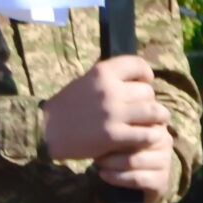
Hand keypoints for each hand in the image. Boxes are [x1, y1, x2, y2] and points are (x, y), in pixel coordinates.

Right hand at [43, 55, 167, 160]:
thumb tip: (141, 79)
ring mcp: (113, 113)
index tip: (144, 82)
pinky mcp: (114, 135)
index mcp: (101, 73)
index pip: (138, 65)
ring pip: (154, 112)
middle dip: (149, 101)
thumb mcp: (86, 82)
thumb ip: (111, 78)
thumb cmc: (68, 106)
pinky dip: (152, 136)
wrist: (45, 130)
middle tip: (143, 110)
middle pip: (148, 92)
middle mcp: (109, 90)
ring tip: (153, 123)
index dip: (146, 74)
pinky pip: (147, 134)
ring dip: (157, 119)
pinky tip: (146, 137)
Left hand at [94, 128, 176, 202]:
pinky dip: (117, 178)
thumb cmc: (121, 145)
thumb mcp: (121, 128)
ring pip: (133, 161)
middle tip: (95, 148)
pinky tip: (103, 174)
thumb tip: (103, 112)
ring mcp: (165, 161)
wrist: (132, 173)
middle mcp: (164, 141)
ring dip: (110, 163)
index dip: (117, 128)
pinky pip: (138, 179)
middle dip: (111, 146)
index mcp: (156, 123)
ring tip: (98, 161)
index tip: (99, 132)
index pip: (137, 121)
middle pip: (134, 140)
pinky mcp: (161, 180)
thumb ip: (119, 120)